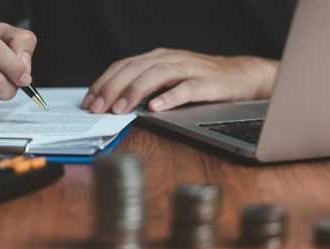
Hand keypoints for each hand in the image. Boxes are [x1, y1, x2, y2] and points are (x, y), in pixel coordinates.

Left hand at [81, 48, 278, 113]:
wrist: (240, 76)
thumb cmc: (200, 79)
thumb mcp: (167, 78)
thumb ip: (144, 84)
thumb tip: (113, 102)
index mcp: (157, 58)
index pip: (123, 66)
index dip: (104, 82)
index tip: (89, 101)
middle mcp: (170, 59)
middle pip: (135, 69)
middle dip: (113, 88)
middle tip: (98, 108)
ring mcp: (189, 69)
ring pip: (156, 75)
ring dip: (135, 92)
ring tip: (121, 109)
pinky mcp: (207, 82)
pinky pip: (186, 89)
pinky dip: (170, 97)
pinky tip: (156, 107)